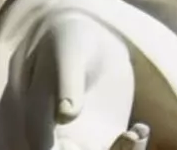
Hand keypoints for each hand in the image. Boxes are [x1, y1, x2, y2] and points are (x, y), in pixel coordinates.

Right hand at [22, 12, 135, 149]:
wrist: (86, 38)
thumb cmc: (68, 42)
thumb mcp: (67, 54)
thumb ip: (65, 83)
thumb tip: (66, 115)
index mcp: (37, 127)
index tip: (87, 144)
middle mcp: (58, 141)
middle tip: (128, 137)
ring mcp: (84, 141)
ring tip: (136, 134)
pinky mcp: (107, 134)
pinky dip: (132, 148)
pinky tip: (140, 128)